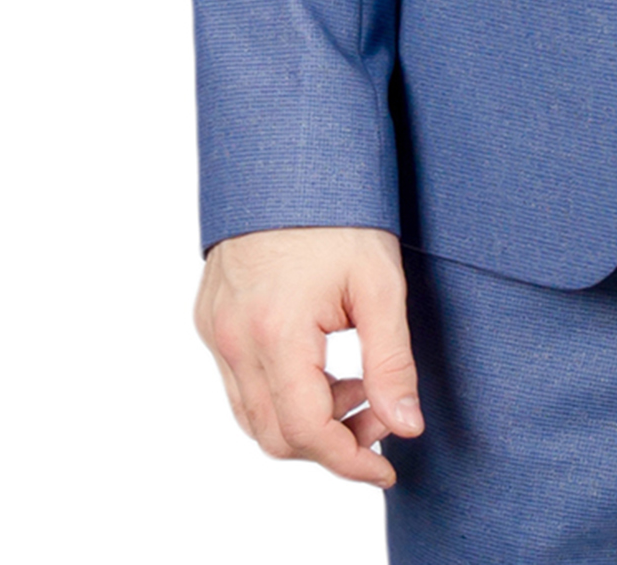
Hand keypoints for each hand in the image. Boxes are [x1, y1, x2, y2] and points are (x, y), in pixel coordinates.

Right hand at [195, 225, 422, 488]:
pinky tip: (321, 363)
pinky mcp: (209, 316)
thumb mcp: (380, 283)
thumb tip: (407, 426)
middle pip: (275, 435)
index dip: (350, 460)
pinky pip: (238, 382)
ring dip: (305, 419)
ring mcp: (215, 328)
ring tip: (356, 384)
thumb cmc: (339, 210)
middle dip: (331, 442)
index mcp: (275, 331)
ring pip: (252, 414)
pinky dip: (280, 393)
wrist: (290, 151)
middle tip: (379, 416)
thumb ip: (391, 362)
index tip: (388, 465)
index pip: (306, 432)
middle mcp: (232, 337)